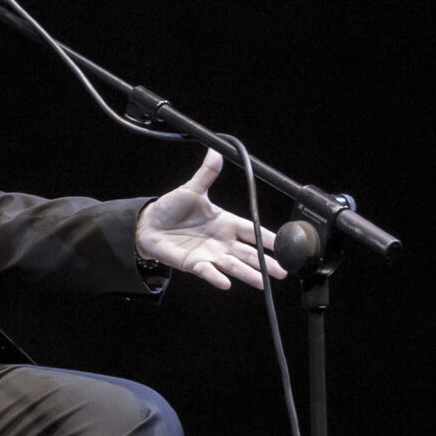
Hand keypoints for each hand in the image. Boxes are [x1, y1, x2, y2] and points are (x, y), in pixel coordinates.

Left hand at [136, 149, 285, 290]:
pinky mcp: (195, 264)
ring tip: (263, 282)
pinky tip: (226, 283)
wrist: (150, 224)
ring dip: (249, 274)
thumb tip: (215, 151)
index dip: (268, 237)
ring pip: (234, 265)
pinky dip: (216, 277)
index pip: (252, 230)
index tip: (285, 244)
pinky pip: (208, 272)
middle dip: (267, 262)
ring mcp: (210, 254)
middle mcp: (222, 240)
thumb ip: (206, 173)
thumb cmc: (172, 208)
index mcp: (226, 222)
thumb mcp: (191, 189)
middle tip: (283, 270)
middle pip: (249, 253)